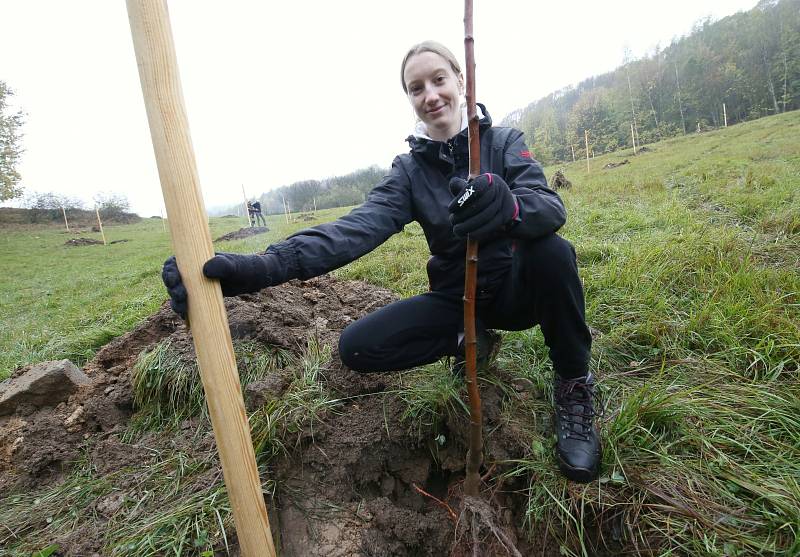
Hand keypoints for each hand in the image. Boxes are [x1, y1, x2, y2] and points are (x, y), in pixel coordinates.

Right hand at [161, 252, 281, 318]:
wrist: (254, 278)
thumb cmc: (244, 268)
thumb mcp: (235, 266)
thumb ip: (223, 265)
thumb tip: (205, 270)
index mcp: (195, 259)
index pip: (173, 263)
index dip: (169, 272)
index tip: (174, 281)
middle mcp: (192, 271)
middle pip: (172, 280)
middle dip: (172, 290)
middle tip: (182, 298)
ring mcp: (196, 285)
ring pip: (177, 294)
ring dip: (176, 303)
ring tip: (183, 311)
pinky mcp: (201, 297)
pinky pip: (187, 304)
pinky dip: (184, 311)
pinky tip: (186, 319)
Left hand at [448, 173, 516, 240]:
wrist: (504, 202)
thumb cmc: (481, 194)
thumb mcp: (471, 187)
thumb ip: (460, 186)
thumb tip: (453, 184)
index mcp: (488, 179)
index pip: (475, 187)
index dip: (461, 199)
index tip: (450, 209)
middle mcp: (499, 188)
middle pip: (479, 204)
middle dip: (463, 215)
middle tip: (452, 221)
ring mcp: (504, 202)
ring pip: (485, 216)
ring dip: (469, 225)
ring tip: (457, 229)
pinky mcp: (505, 215)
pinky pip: (491, 225)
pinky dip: (478, 231)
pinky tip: (469, 235)